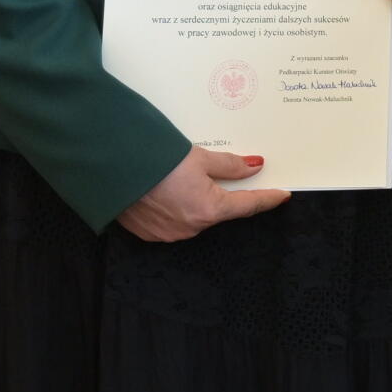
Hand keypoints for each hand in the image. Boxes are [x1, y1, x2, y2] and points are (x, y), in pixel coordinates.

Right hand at [117, 146, 286, 243]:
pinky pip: (172, 222)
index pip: (248, 206)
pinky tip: (165, 191)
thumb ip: (230, 165)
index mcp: (209, 209)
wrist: (109, 167)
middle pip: (219, 211)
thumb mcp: (198, 157)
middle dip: (223, 194)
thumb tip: (253, 167)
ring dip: (196, 201)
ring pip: (196, 217)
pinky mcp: (149, 233)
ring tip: (183, 179)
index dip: (267, 199)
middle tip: (222, 175)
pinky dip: (175, 208)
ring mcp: (169, 234)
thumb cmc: (153, 159)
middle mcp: (191, 228)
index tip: (282, 195)